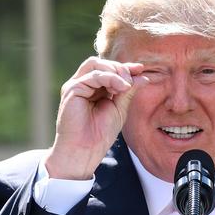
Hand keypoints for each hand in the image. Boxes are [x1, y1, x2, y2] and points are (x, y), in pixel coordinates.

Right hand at [45, 57, 147, 178]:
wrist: (85, 151)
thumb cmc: (100, 134)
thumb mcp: (119, 109)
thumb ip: (128, 91)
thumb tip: (143, 76)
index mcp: (94, 89)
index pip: (109, 70)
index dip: (125, 68)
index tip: (141, 69)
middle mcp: (83, 85)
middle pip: (101, 63)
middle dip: (120, 68)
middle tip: (134, 78)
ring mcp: (76, 86)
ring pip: (95, 65)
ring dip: (115, 71)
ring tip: (126, 85)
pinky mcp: (72, 90)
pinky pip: (93, 76)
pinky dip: (110, 78)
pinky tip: (121, 87)